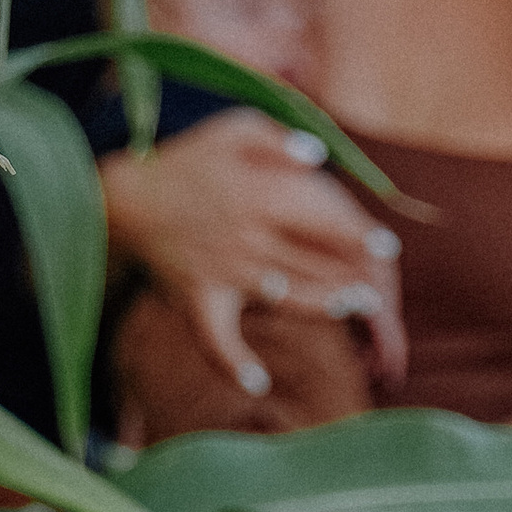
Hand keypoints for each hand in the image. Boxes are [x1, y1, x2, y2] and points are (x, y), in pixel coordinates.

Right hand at [101, 114, 403, 394]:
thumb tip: (319, 157)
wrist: (124, 198)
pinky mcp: (199, 299)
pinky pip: (217, 340)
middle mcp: (249, 239)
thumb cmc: (184, 159)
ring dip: (323, 307)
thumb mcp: (231, 128)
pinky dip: (235, 365)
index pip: (326, 221)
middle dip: (354, 277)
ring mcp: (224, 273)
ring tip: (350, 308)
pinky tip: (259, 382)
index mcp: (261, 198)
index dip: (361, 236)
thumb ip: (278, 139)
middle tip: (380, 288)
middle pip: (316, 264)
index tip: (388, 246)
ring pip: (287, 298)